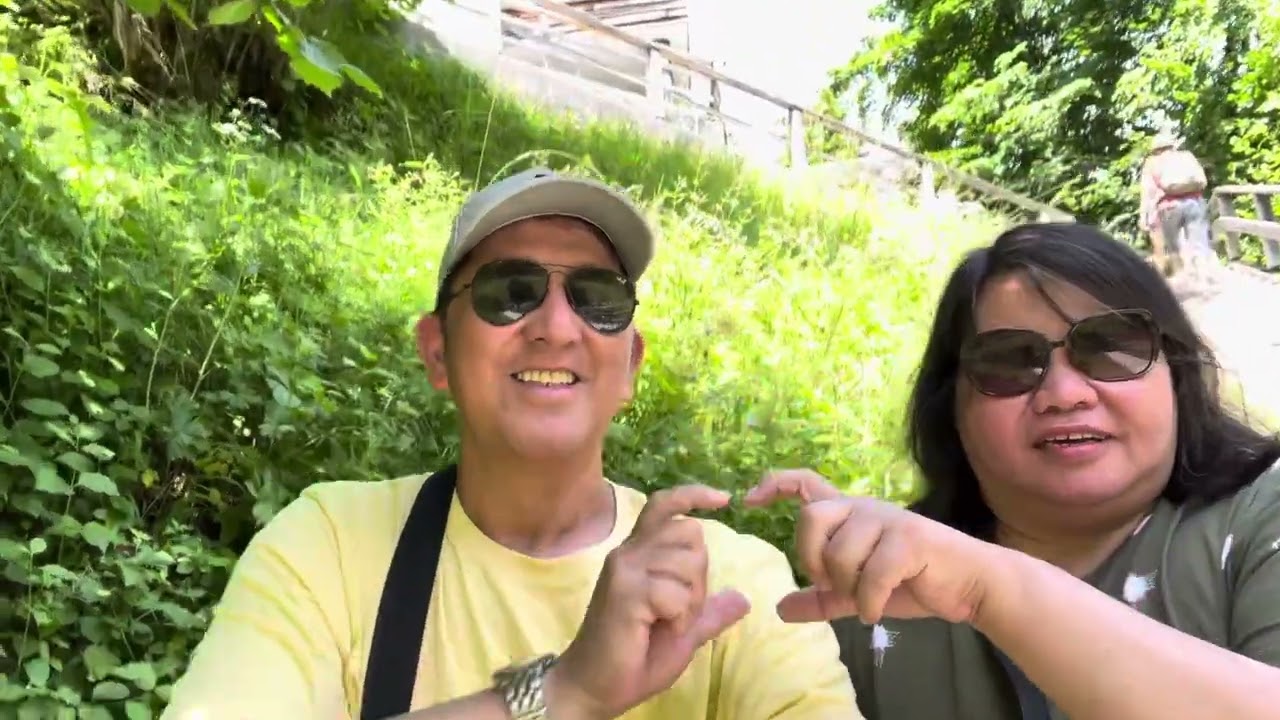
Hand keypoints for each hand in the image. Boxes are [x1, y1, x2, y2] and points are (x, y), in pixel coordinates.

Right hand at [551, 485, 750, 719]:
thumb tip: (742, 598)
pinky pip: (675, 593)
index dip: (693, 496)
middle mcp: (629, 553)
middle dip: (699, 576)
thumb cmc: (634, 658)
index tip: (723, 499)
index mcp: (639, 554)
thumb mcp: (683, 632)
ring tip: (666, 622)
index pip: (664, 506)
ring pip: (688, 563)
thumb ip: (708, 612)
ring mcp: (625, 569)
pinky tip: (658, 630)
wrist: (594, 687)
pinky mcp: (624, 591)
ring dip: (690, 601)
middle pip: (691, 534)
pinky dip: (679, 618)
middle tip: (679, 610)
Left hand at [743, 469, 995, 625]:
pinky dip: (868, 602)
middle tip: (828, 582)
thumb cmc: (914, 582)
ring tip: (864, 600)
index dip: (774, 484)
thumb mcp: (858, 594)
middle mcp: (864, 509)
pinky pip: (871, 574)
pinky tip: (876, 613)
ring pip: (840, 553)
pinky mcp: (910, 540)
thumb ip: (822, 598)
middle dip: (810, 557)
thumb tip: (780, 608)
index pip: (805, 483)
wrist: (970, 586)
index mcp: (849, 514)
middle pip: (811, 518)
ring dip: (847, 588)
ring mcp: (888, 521)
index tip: (749, 499)